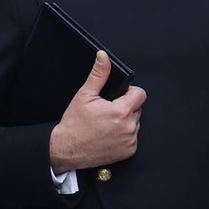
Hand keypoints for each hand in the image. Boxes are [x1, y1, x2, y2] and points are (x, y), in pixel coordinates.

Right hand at [48, 51, 146, 171]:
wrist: (67, 150)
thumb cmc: (75, 125)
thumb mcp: (85, 95)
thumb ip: (99, 74)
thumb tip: (103, 57)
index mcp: (120, 111)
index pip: (140, 94)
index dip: (129, 92)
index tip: (119, 96)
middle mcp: (128, 127)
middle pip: (137, 108)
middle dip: (125, 107)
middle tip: (107, 111)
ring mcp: (130, 141)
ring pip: (135, 123)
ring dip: (125, 122)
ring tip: (107, 124)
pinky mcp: (129, 151)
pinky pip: (132, 138)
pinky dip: (123, 136)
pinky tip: (109, 134)